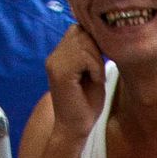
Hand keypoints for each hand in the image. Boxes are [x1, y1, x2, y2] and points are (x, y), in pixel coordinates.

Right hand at [45, 25, 107, 140]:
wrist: (75, 128)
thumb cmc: (86, 103)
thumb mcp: (93, 72)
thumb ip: (92, 52)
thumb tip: (102, 31)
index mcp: (60, 55)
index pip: (78, 29)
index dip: (95, 42)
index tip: (100, 63)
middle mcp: (54, 56)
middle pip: (81, 32)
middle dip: (97, 49)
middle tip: (98, 72)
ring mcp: (54, 63)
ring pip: (84, 42)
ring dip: (97, 60)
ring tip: (96, 77)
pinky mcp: (59, 72)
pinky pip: (85, 56)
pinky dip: (96, 67)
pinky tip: (95, 81)